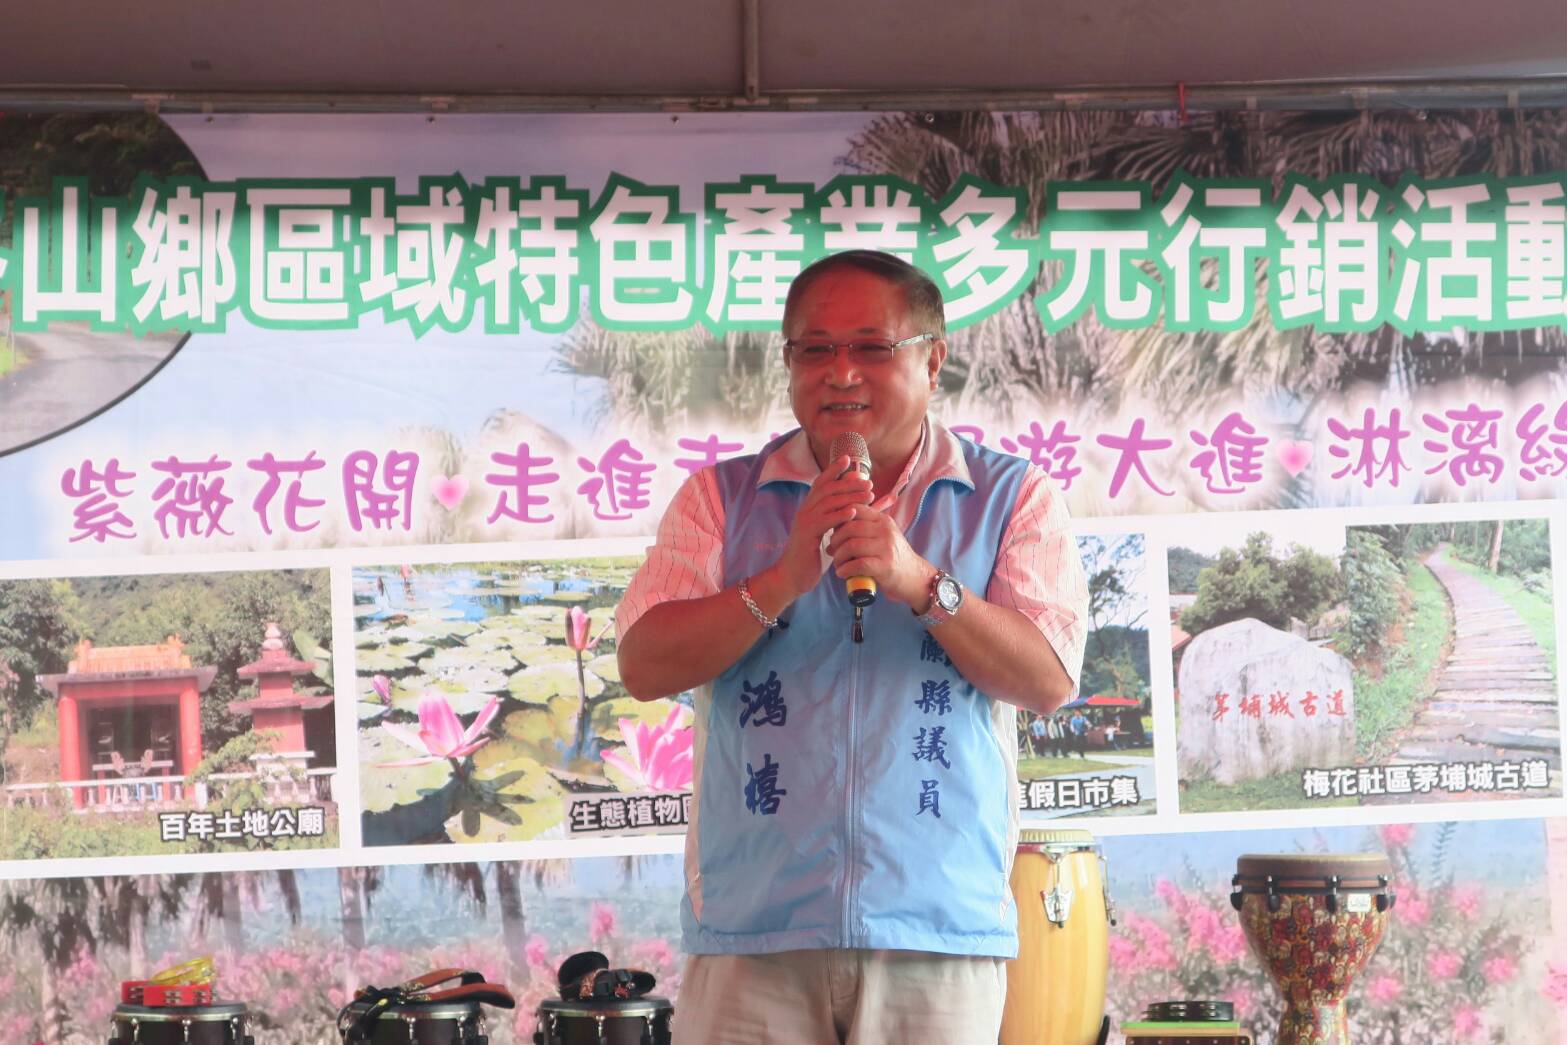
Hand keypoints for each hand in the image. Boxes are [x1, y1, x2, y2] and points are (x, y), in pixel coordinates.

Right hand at [771, 455, 873, 601]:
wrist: (791, 576)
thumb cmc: (810, 556)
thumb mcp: (824, 533)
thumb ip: (834, 518)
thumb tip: (851, 505)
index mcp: (809, 508)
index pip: (820, 483)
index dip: (833, 470)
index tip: (847, 459)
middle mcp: (805, 510)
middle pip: (828, 488)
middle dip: (849, 482)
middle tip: (869, 482)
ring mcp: (805, 521)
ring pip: (829, 501)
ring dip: (850, 496)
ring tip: (869, 494)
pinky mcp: (807, 535)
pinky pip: (825, 520)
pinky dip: (840, 514)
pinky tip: (854, 511)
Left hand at [825, 503, 934, 607]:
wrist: (914, 577)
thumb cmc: (892, 556)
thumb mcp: (882, 535)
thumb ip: (863, 528)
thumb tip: (833, 528)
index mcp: (882, 520)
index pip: (855, 509)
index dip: (839, 519)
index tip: (834, 531)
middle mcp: (885, 531)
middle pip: (849, 528)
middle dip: (835, 540)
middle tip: (832, 550)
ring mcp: (886, 548)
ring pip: (851, 546)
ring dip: (838, 557)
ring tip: (837, 564)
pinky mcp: (884, 566)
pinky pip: (858, 564)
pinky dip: (845, 569)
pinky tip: (842, 573)